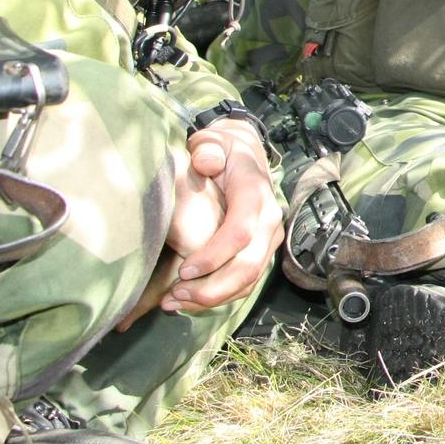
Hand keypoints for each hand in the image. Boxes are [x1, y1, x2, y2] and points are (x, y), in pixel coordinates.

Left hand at [161, 117, 282, 313]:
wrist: (246, 157)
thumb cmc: (223, 151)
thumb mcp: (214, 141)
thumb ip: (208, 148)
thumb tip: (206, 161)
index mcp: (255, 192)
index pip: (240, 231)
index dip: (214, 256)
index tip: (183, 271)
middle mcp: (269, 218)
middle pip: (248, 265)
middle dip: (212, 288)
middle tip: (175, 296)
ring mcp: (269, 238)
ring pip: (249, 279)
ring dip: (213, 298)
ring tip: (175, 302)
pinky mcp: (262, 251)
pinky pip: (247, 282)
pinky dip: (220, 296)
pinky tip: (189, 299)